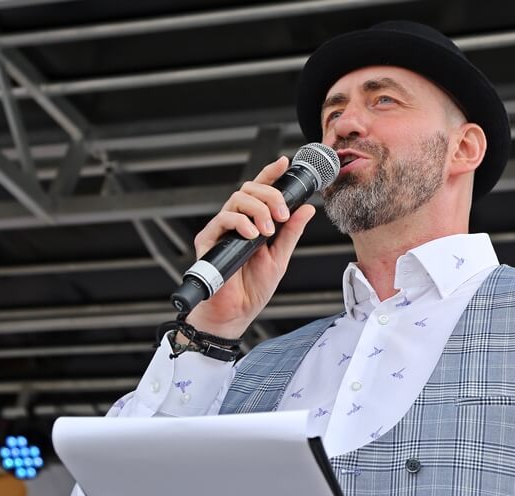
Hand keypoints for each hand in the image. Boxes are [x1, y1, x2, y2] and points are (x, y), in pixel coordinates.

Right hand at [186, 156, 316, 337]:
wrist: (237, 313)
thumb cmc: (254, 288)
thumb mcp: (280, 257)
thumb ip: (291, 232)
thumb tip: (307, 209)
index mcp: (254, 223)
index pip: (261, 192)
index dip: (270, 175)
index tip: (284, 163)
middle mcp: (236, 222)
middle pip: (249, 190)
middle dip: (269, 195)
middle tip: (281, 215)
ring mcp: (222, 230)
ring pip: (237, 199)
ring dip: (258, 209)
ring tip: (267, 230)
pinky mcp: (208, 240)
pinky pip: (223, 219)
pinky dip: (240, 222)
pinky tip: (252, 235)